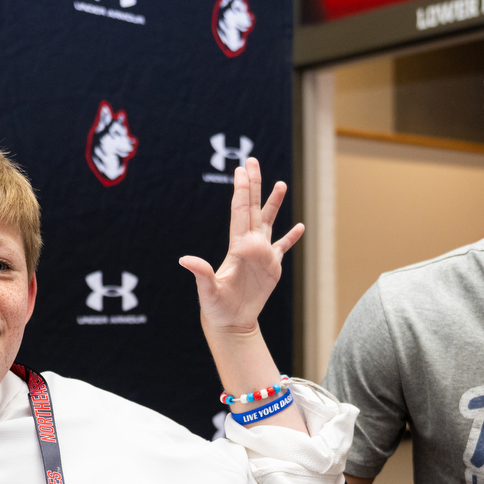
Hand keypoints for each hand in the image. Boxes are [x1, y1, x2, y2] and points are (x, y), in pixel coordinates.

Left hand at [179, 157, 304, 336]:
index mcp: (237, 246)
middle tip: (252, 161)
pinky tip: (299, 226)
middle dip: (253, 185)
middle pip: (252, 208)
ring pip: (268, 222)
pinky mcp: (271, 268)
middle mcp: (249, 245)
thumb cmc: (217, 308)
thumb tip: (185, 260)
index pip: (239, 212)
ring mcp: (261, 255)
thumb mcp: (208, 291)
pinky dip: (291, 237)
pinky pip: (282, 247)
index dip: (241, 190)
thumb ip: (201, 273)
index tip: (241, 170)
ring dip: (273, 204)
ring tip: (281, 184)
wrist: (230, 322)